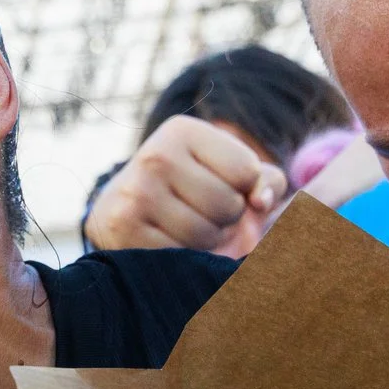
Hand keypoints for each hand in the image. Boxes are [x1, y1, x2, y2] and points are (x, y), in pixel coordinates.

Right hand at [86, 113, 285, 256]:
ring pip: (205, 234)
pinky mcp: (122, 227)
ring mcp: (136, 192)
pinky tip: (167, 243)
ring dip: (207, 241)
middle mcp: (155, 155)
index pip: (247, 171)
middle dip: (226, 219)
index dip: (244, 189)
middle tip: (204, 214)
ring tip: (188, 229)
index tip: (219, 187)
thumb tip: (261, 202)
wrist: (122, 210)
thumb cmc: (190, 190)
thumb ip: (266, 181)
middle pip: (227, 204)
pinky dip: (182, 258)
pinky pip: (178, 255)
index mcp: (183, 131)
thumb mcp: (229, 172)